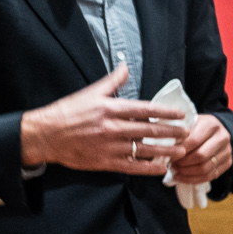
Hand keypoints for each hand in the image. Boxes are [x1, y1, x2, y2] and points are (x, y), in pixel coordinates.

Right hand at [20, 65, 185, 174]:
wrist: (45, 135)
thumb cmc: (68, 112)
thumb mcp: (90, 92)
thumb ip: (112, 81)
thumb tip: (125, 65)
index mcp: (111, 109)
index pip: (145, 110)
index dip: (165, 113)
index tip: (180, 115)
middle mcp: (112, 128)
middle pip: (148, 131)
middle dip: (170, 132)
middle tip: (187, 133)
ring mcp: (108, 147)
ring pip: (142, 150)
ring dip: (164, 151)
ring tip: (180, 151)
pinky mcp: (103, 162)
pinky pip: (130, 167)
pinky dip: (146, 168)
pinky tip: (160, 167)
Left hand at [164, 114, 232, 184]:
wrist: (213, 132)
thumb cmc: (195, 128)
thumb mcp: (187, 125)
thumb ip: (177, 134)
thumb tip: (165, 150)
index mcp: (212, 124)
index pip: (193, 141)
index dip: (179, 151)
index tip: (168, 156)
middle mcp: (223, 137)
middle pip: (201, 156)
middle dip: (183, 164)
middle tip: (171, 166)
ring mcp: (228, 151)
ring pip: (206, 168)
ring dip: (187, 173)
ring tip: (176, 172)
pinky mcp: (228, 162)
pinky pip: (210, 176)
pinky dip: (194, 179)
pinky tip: (183, 177)